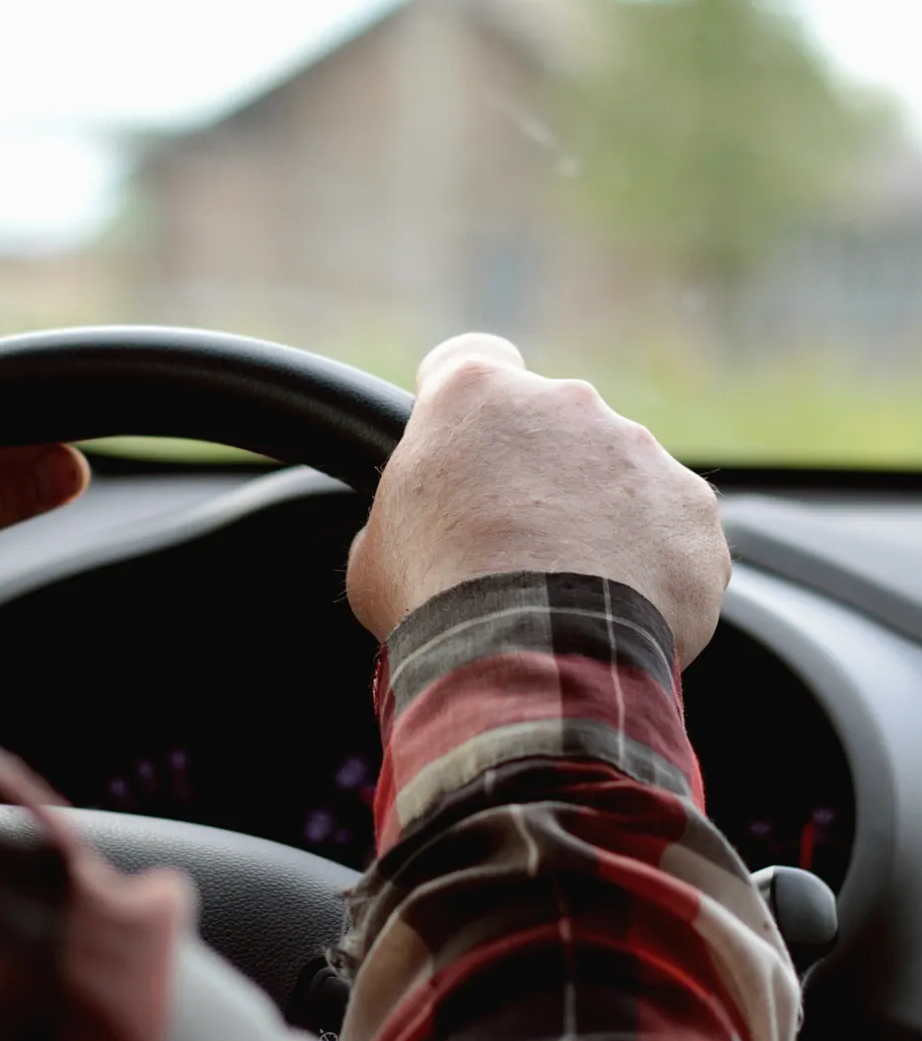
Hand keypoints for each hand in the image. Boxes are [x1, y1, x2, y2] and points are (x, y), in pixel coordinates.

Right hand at [346, 334, 729, 664]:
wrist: (525, 656)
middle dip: (537, 475)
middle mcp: (566, 403)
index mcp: (476, 396)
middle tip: (512, 545)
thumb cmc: (434, 599)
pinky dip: (650, 565)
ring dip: (597, 519)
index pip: (471, 358)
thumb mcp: (374, 552)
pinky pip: (670, 532)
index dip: (466, 405)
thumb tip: (416, 537)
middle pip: (552, 424)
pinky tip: (614, 613)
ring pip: (619, 477)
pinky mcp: (692, 510)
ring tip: (566, 591)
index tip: (464, 444)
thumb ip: (406, 516)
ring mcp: (639, 452)